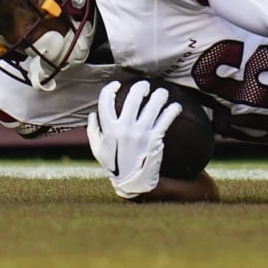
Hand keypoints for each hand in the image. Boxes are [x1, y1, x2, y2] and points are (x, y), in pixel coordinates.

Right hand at [86, 80, 181, 198]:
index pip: (105, 102)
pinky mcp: (155, 138)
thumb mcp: (98, 150)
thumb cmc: (115, 165)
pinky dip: (173, 110)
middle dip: (141, 87)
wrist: (133, 183)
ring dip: (160, 95)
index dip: (110, 89)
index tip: (117, 85)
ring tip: (163, 93)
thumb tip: (91, 114)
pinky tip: (176, 107)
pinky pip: (166, 118)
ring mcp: (141, 133)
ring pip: (153, 105)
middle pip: (132, 98)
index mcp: (109, 129)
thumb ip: (93, 132)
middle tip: (145, 86)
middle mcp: (124, 128)